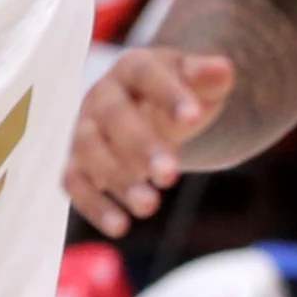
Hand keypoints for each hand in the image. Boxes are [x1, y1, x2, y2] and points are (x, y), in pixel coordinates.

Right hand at [62, 48, 235, 236]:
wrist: (152, 109)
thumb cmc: (180, 95)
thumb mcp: (200, 83)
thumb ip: (208, 77)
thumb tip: (221, 70)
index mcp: (133, 68)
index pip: (146, 75)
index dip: (167, 96)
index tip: (193, 119)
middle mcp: (101, 97)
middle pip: (113, 116)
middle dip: (140, 146)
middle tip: (170, 176)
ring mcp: (84, 130)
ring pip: (89, 151)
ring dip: (117, 179)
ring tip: (150, 207)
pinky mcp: (77, 164)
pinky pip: (75, 183)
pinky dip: (93, 205)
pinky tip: (120, 227)